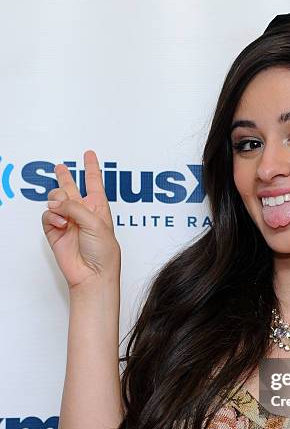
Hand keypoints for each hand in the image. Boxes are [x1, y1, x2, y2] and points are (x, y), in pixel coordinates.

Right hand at [41, 150, 120, 289]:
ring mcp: (68, 222)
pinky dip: (52, 217)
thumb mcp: (96, 223)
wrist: (92, 274)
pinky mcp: (55, 231)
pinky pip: (48, 215)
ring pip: (56, 199)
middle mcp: (82, 213)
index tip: (89, 154)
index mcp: (98, 208)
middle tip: (60, 167)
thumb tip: (57, 203)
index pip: (94, 183)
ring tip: (64, 211)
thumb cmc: (103, 252)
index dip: (92, 168)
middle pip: (71, 188)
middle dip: (65, 177)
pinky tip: (61, 224)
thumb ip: (76, 207)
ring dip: (58, 201)